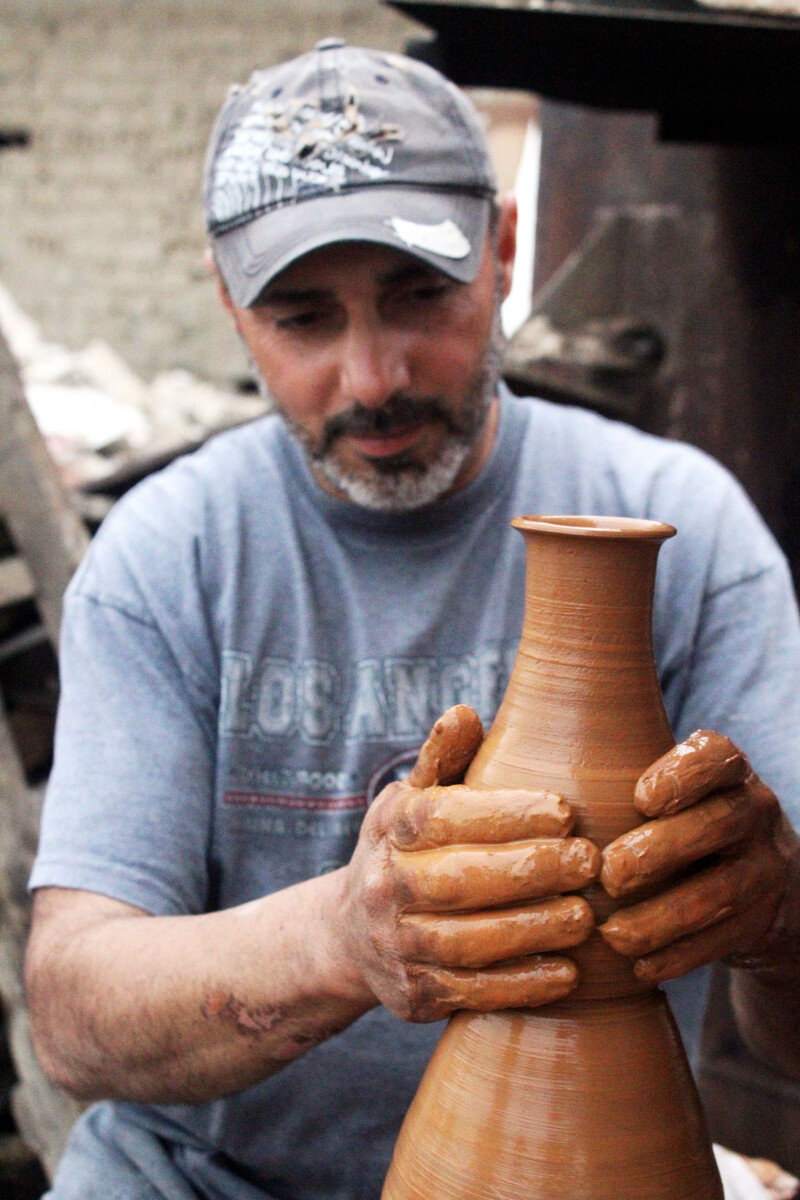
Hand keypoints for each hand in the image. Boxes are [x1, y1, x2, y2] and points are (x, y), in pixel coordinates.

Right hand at [335, 705, 599, 1021]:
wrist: (349, 936)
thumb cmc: (405, 851)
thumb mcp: (410, 800)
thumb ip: (441, 760)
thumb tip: (464, 714)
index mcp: (391, 828)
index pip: (443, 817)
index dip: (504, 814)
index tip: (565, 810)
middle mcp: (385, 886)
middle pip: (457, 880)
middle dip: (528, 871)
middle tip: (589, 862)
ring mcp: (396, 945)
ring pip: (467, 942)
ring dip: (531, 931)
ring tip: (586, 917)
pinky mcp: (414, 996)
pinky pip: (471, 993)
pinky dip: (520, 985)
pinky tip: (567, 973)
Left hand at [598, 730, 799, 983]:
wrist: (759, 883)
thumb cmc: (674, 822)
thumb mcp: (662, 787)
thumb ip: (603, 764)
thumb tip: (492, 731)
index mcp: (726, 769)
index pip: (716, 756)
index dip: (682, 775)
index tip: (640, 798)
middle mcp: (752, 811)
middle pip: (719, 824)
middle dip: (662, 849)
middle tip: (609, 874)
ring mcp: (764, 867)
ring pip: (721, 891)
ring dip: (663, 917)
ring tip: (612, 935)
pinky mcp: (763, 921)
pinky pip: (723, 941)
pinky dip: (679, 957)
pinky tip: (637, 968)